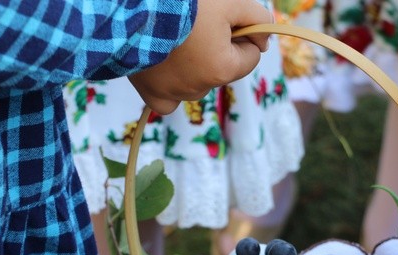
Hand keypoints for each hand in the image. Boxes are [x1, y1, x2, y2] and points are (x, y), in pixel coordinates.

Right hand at [129, 0, 270, 113]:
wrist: (132, 10)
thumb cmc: (184, 4)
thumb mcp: (230, 1)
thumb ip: (257, 17)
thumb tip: (265, 38)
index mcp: (223, 69)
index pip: (250, 55)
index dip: (242, 33)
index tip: (224, 19)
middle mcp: (201, 89)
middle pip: (222, 69)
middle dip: (217, 49)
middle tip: (195, 25)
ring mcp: (175, 95)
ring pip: (197, 82)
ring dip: (193, 64)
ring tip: (175, 38)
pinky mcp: (152, 95)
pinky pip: (169, 101)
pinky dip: (170, 86)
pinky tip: (165, 66)